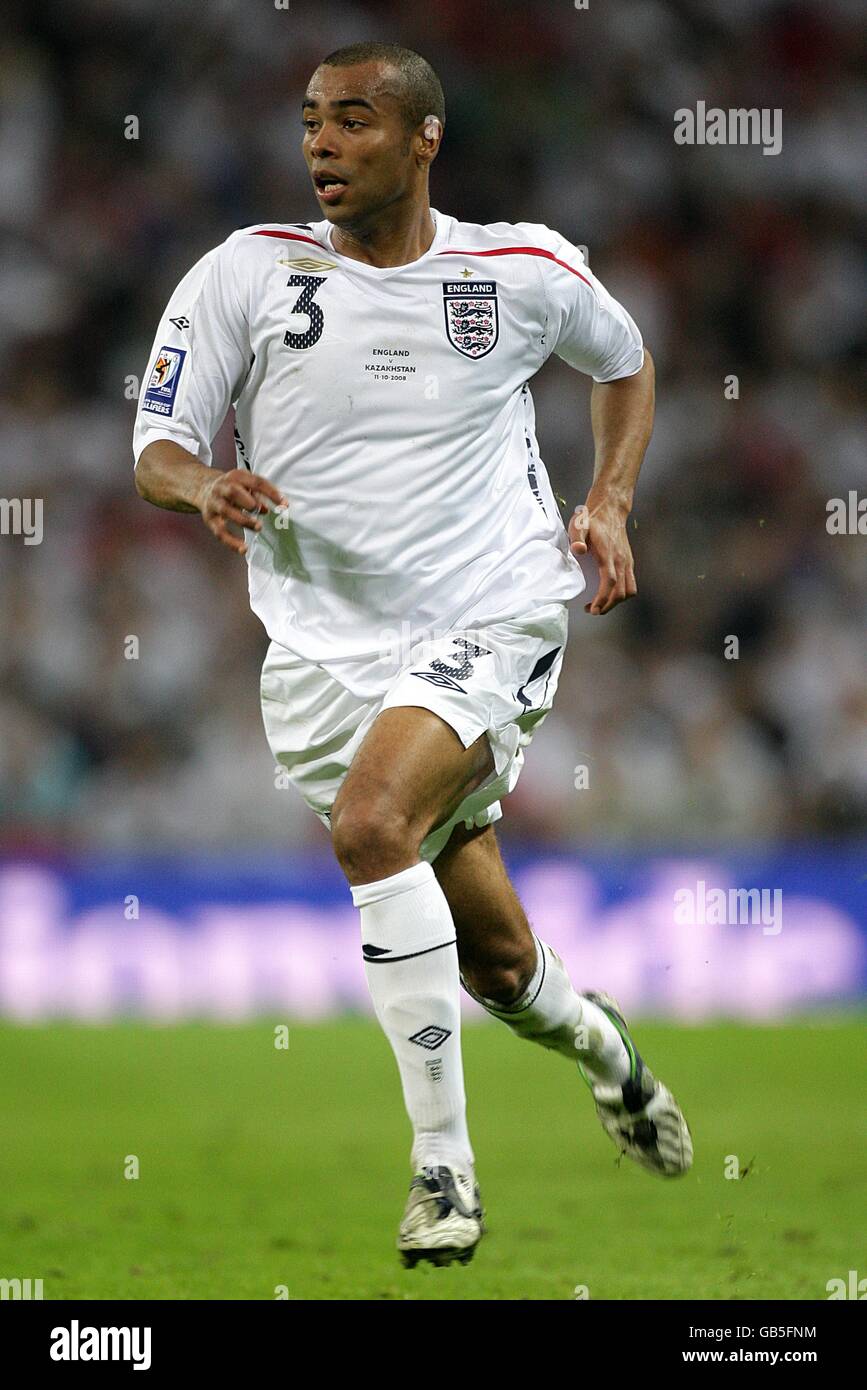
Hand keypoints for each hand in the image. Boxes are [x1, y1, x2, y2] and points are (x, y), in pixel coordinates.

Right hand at [195, 469, 287, 554]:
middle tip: (261, 510)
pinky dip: (231, 542)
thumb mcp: (246, 485)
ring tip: (258, 527)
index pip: (256, 482)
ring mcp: (214, 503)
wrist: (203, 488)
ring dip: (243, 520)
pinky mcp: (209, 519)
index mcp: (236, 476)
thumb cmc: (232, 488)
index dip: (271, 493)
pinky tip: (243, 549)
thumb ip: (259, 496)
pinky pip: (220, 532)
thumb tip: (268, 510)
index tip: (284, 505)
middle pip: (234, 493)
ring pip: (226, 511)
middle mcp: (223, 488)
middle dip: (249, 502)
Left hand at [568, 498, 636, 614]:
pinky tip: (609, 594)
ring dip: (615, 602)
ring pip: (628, 590)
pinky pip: (630, 584)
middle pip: (620, 592)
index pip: (609, 582)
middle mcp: (621, 560)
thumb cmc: (591, 519)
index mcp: (608, 554)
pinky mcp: (628, 562)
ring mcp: (627, 562)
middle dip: (607, 605)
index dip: (602, 598)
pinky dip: (622, 594)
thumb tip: (578, 550)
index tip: (593, 609)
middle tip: (591, 610)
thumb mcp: (579, 525)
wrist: (610, 509)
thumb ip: (577, 537)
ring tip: (600, 605)